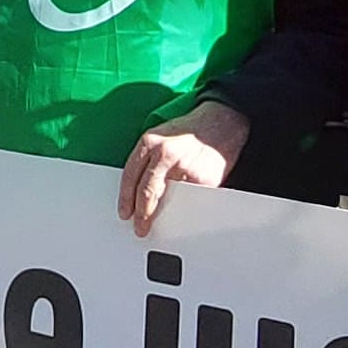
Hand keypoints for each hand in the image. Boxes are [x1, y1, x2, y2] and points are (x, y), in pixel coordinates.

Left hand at [118, 99, 250, 237]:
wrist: (223, 121)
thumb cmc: (191, 130)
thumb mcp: (161, 135)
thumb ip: (148, 158)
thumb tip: (138, 187)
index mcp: (150, 143)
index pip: (130, 177)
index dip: (125, 198)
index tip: (124, 213)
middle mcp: (164, 155)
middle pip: (145, 192)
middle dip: (141, 214)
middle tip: (140, 227)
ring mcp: (183, 168)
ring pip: (167, 199)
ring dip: (163, 213)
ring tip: (160, 222)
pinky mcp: (201, 180)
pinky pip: (189, 200)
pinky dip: (184, 208)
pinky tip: (182, 211)